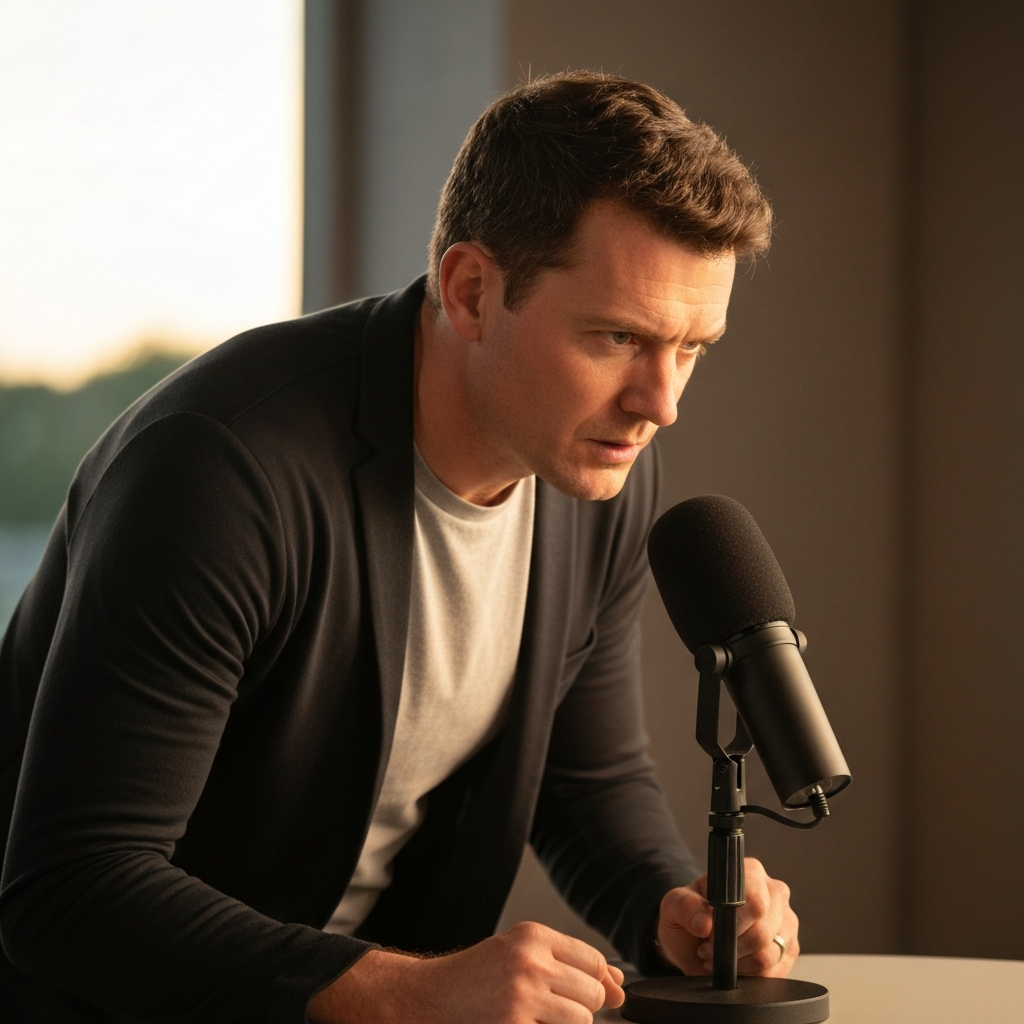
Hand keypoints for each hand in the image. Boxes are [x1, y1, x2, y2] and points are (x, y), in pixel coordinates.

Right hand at [307, 921, 624, 1023]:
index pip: (593, 959)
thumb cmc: (473, 978)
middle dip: (579, 1007)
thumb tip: (617, 983)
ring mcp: (523, 997)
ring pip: (581, 1020)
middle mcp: (531, 962)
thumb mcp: (519, 955)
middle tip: (547, 1008)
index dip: (596, 982)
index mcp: (533, 937)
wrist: (426, 999)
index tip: (587, 994)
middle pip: (592, 993)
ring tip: (534, 1019)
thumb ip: (568, 964)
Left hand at [656, 858, 797, 977]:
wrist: (695, 941)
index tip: (709, 935)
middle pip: (763, 931)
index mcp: (749, 872)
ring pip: (770, 954)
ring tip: (719, 957)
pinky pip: (776, 971)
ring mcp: (786, 920)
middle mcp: (774, 892)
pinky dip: (751, 975)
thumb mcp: (675, 906)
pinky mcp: (790, 947)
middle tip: (708, 949)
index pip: (756, 902)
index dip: (733, 925)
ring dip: (739, 964)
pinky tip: (736, 966)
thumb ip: (685, 907)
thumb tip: (705, 922)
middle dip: (731, 948)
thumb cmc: (689, 916)